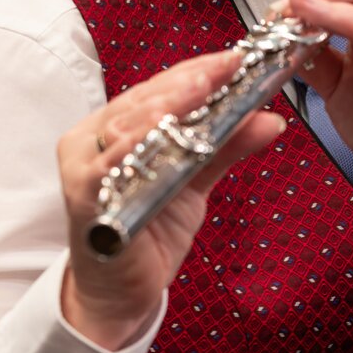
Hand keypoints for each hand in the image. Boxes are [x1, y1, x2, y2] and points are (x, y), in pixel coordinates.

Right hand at [59, 50, 284, 350]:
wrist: (121, 294)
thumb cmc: (150, 230)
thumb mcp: (194, 182)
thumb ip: (225, 147)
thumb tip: (269, 117)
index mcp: (113, 125)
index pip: (158, 88)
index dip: (198, 71)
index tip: (237, 58)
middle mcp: (91, 137)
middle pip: (144, 99)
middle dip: (189, 82)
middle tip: (227, 67)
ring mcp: (82, 164)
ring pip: (129, 122)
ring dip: (170, 104)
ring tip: (206, 87)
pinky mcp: (82, 193)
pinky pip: (115, 162)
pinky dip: (143, 142)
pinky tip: (168, 129)